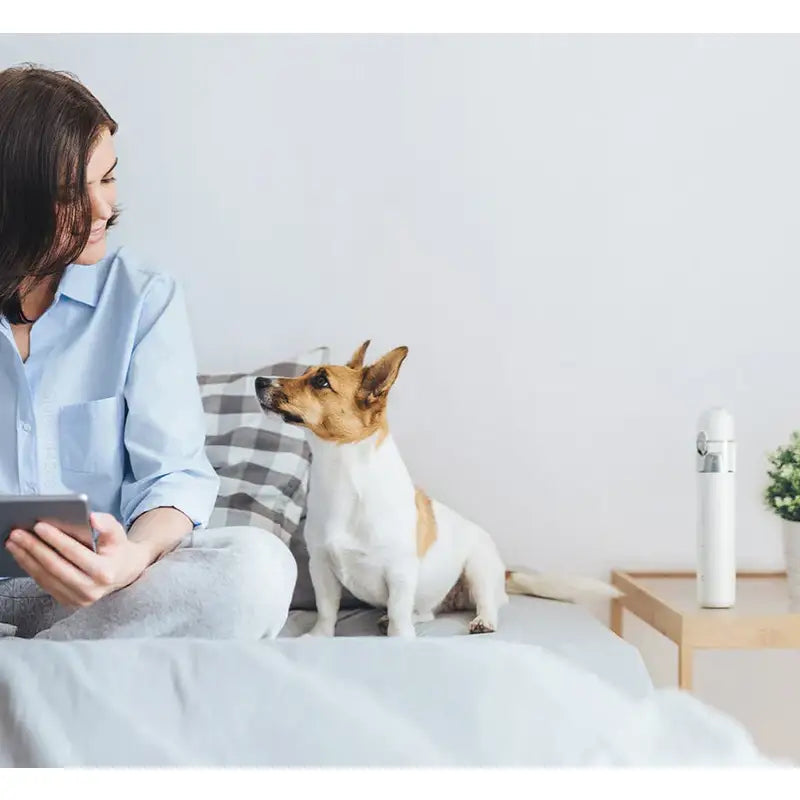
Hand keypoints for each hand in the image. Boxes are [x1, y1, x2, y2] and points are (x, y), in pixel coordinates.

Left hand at [5, 512, 150, 607]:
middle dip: (34, 548)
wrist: (123, 573)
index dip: (56, 539)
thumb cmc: (117, 549)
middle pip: (55, 567)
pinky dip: (31, 568)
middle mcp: (91, 590)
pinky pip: (44, 584)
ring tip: (13, 542)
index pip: (75, 553)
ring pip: (46, 577)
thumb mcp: (118, 534)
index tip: (38, 525)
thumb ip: (107, 524)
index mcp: (105, 572)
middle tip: (17, 534)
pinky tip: (22, 555)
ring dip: (26, 558)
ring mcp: (78, 599)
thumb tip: (91, 518)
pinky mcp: (68, 602)